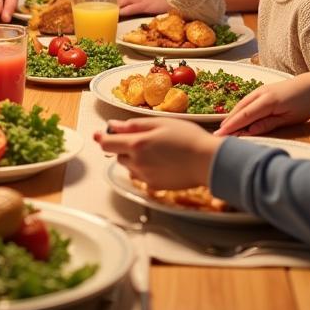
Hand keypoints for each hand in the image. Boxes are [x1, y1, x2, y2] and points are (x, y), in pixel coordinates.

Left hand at [95, 118, 220, 190]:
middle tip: (141, 138)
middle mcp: (138, 163)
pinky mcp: (154, 186)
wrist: (209, 162)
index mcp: (137, 144)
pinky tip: (160, 161)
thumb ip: (133, 125)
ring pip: (129, 166)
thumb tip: (112, 125)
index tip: (100, 134)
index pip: (107, 144)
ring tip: (154, 150)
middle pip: (117, 155)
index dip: (101, 137)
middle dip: (123, 146)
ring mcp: (145, 176)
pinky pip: (141, 176)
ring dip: (133, 158)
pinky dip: (144, 168)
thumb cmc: (188, 138)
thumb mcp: (160, 123)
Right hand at [215, 71, 309, 136]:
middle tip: (216, 135)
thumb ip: (268, 124)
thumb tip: (250, 132)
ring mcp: (259, 90)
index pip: (245, 116)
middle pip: (239, 109)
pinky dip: (238, 111)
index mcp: (268, 101)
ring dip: (231, 116)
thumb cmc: (303, 105)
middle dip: (227, 122)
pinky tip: (234, 118)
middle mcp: (260, 93)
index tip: (220, 135)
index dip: (232, 126)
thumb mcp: (289, 119)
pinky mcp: (260, 91)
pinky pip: (245, 102)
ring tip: (222, 129)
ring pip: (240, 104)